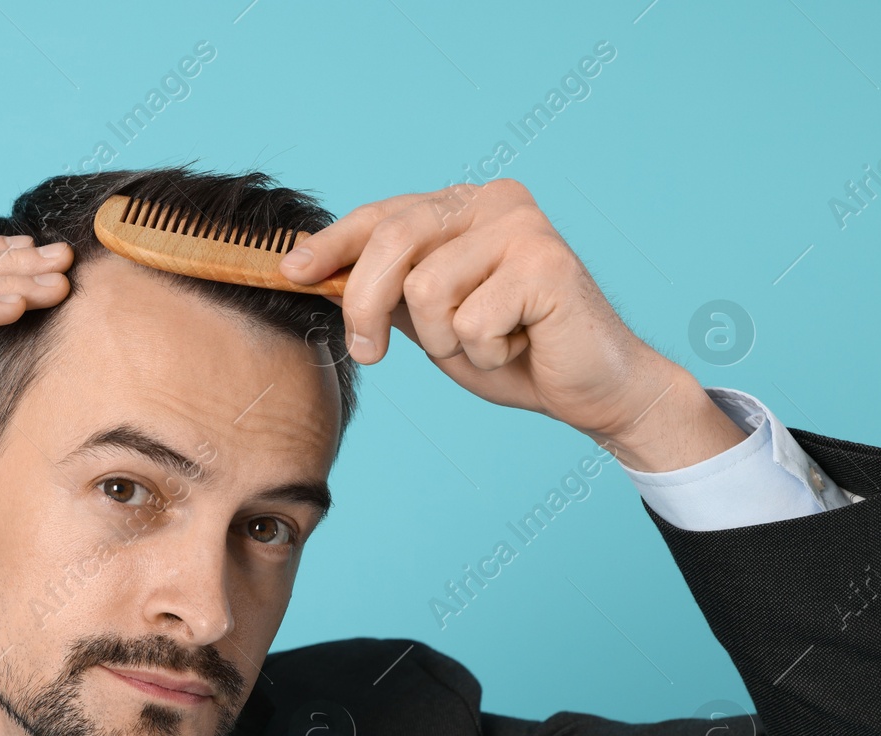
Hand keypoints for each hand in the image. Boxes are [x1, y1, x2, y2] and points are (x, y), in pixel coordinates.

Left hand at [278, 179, 744, 470]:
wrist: (590, 389)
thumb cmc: (510, 350)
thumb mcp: (429, 318)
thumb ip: (386, 289)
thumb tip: (308, 270)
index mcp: (465, 206)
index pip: (382, 214)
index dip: (332, 244)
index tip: (290, 270)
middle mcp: (494, 201)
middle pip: (393, 241)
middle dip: (366, 305)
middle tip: (370, 353)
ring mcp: (524, 227)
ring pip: (425, 290)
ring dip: (443, 340)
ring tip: (485, 342)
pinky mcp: (547, 264)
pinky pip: (469, 321)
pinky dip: (483, 352)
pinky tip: (519, 345)